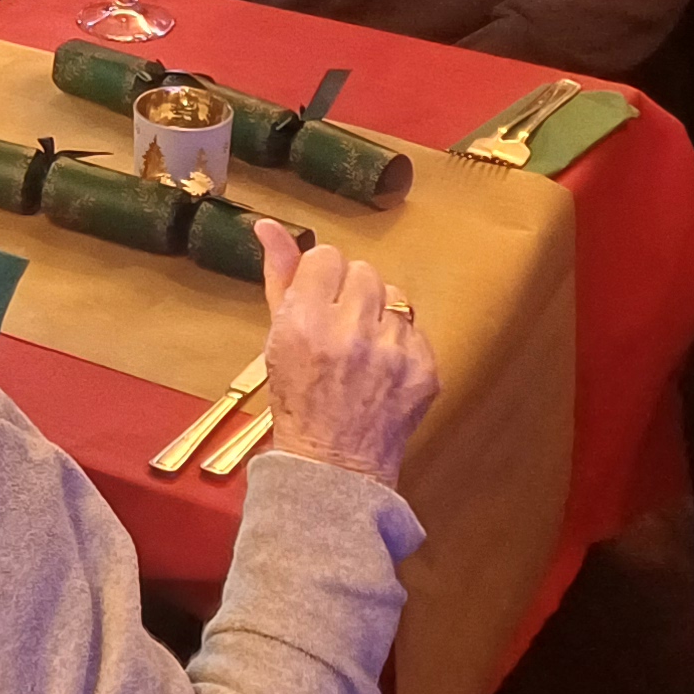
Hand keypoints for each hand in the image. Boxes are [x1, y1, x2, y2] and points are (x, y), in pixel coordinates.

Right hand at [257, 221, 438, 484]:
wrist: (334, 469)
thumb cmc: (296, 401)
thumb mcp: (275, 339)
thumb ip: (278, 277)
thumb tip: (267, 224)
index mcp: (305, 322)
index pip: (327, 257)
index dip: (321, 280)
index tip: (317, 303)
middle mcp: (351, 332)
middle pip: (364, 271)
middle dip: (351, 295)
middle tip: (339, 329)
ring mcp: (393, 352)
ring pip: (394, 296)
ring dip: (379, 316)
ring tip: (363, 350)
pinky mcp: (425, 370)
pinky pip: (416, 330)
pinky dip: (401, 346)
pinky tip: (383, 371)